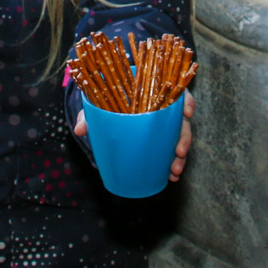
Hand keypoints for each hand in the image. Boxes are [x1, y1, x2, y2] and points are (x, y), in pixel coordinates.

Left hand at [71, 91, 194, 181]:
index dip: (186, 101)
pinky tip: (171, 175)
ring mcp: (164, 124)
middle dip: (184, 137)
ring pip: (180, 137)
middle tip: (178, 153)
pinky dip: (173, 162)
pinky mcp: (161, 138)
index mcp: (154, 92)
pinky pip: (172, 149)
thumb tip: (80, 130)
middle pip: (182, 120)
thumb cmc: (107, 100)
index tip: (187, 113)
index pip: (176, 92)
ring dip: (181, 155)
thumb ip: (89, 114)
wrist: (106, 105)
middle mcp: (164, 107)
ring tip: (174, 171)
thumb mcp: (98, 104)